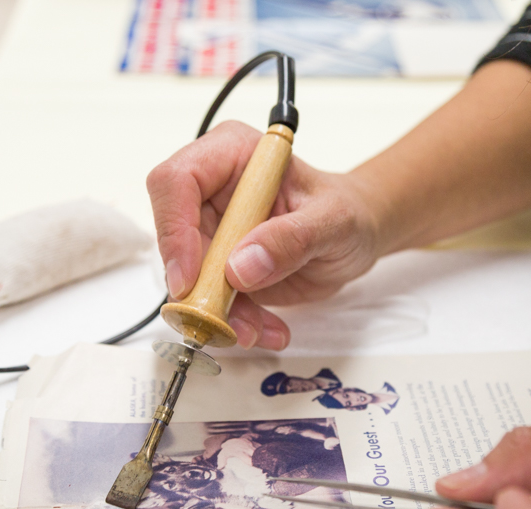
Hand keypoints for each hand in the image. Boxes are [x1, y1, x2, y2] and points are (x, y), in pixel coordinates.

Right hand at [148, 121, 383, 349]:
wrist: (356, 237)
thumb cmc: (348, 211)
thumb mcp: (334, 221)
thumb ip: (293, 238)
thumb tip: (240, 266)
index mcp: (232, 155)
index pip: (176, 182)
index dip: (174, 230)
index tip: (190, 279)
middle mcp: (212, 190)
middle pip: (175, 240)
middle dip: (201, 290)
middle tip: (231, 322)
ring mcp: (212, 231)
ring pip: (189, 280)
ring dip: (220, 315)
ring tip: (259, 331)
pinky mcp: (219, 267)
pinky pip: (210, 302)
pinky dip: (235, 323)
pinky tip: (267, 330)